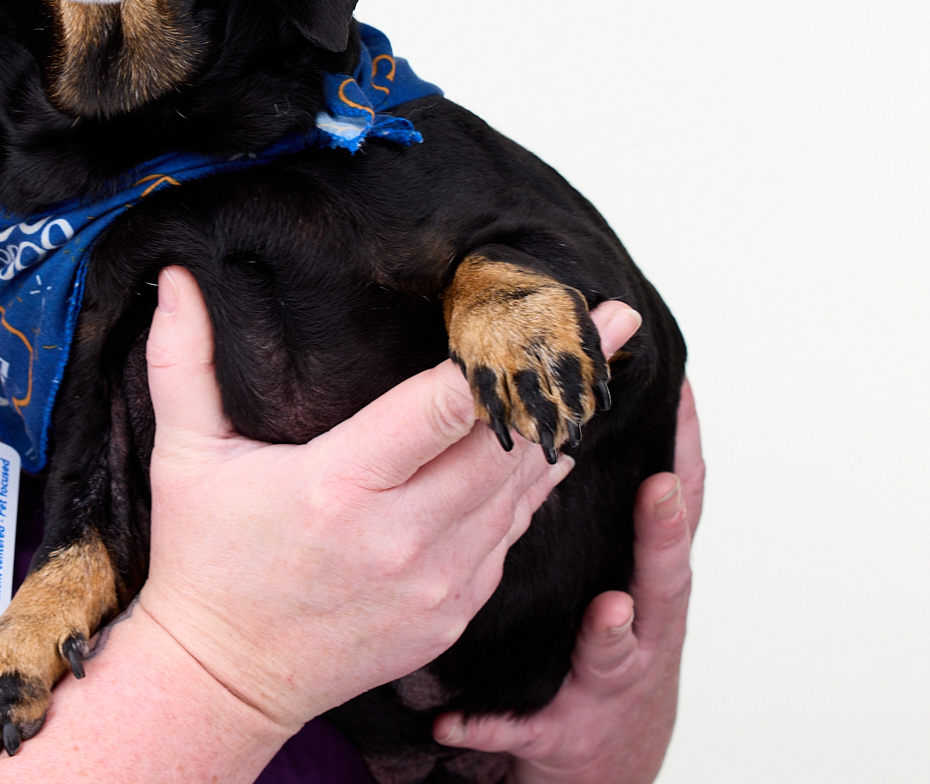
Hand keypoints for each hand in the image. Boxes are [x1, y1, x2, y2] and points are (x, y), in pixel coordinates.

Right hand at [136, 266, 576, 732]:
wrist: (223, 679)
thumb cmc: (205, 561)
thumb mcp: (184, 456)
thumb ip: (182, 361)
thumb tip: (173, 278)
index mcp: (342, 485)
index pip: (451, 406)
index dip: (516, 354)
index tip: (571, 314)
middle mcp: (403, 537)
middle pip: (512, 444)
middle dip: (564, 381)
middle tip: (609, 328)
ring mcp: (436, 582)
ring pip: (524, 493)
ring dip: (557, 432)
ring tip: (586, 377)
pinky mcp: (451, 613)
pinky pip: (509, 538)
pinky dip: (531, 490)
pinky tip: (545, 451)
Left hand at [433, 309, 703, 783]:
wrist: (599, 742)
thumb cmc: (606, 631)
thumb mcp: (617, 563)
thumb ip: (593, 497)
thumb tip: (579, 405)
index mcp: (645, 573)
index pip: (671, 504)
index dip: (683, 454)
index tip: (683, 395)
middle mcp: (641, 622)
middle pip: (663, 574)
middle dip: (662, 531)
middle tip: (657, 487)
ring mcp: (607, 678)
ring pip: (618, 652)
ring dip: (615, 632)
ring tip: (609, 610)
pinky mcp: (560, 728)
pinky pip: (526, 725)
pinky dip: (494, 723)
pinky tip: (454, 721)